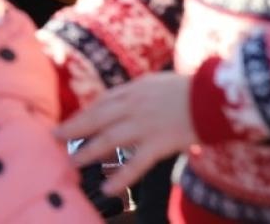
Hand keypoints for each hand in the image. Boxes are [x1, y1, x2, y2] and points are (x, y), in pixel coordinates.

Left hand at [55, 72, 196, 195]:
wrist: (214, 96)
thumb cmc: (189, 88)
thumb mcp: (156, 82)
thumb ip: (138, 92)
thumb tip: (121, 102)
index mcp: (133, 90)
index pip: (101, 102)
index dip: (83, 114)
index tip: (70, 122)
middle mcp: (133, 106)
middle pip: (96, 118)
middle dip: (74, 128)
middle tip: (55, 137)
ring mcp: (144, 125)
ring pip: (109, 139)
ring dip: (88, 151)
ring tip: (72, 161)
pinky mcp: (159, 144)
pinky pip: (136, 163)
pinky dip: (121, 176)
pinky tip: (108, 187)